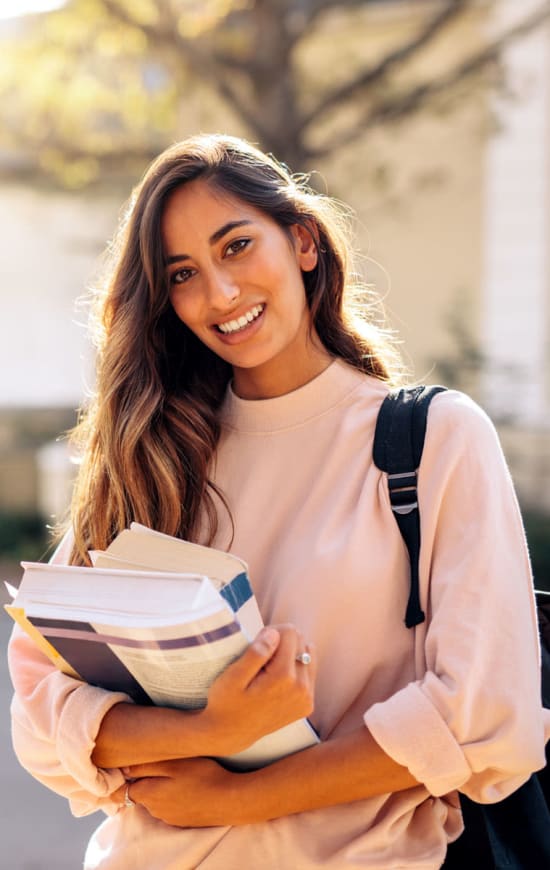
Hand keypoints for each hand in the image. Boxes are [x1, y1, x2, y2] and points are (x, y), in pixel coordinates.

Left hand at [114, 758, 241, 826]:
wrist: (230, 801)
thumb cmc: (203, 776)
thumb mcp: (174, 763)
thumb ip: (146, 766)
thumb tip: (125, 769)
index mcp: (149, 795)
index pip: (124, 790)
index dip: (127, 777)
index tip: (132, 766)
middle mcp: (156, 810)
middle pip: (141, 793)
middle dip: (146, 780)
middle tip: (162, 763)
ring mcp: (170, 818)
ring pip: (157, 800)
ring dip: (161, 788)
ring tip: (178, 772)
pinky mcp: (184, 820)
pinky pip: (171, 806)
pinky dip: (174, 796)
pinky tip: (189, 786)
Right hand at [201, 624, 315, 756]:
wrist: (231, 734)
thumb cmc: (226, 702)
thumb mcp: (233, 676)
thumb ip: (255, 653)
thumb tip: (275, 634)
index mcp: (284, 677)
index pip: (290, 632)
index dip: (271, 633)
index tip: (257, 646)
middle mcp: (302, 688)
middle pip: (301, 641)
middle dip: (281, 643)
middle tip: (260, 659)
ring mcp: (307, 698)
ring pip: (308, 654)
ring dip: (289, 655)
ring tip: (268, 669)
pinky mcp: (307, 704)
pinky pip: (309, 671)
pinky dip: (294, 668)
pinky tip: (277, 679)